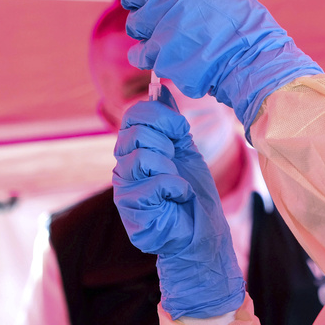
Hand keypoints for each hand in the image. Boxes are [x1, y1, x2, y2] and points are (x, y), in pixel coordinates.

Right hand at [112, 86, 244, 318]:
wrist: (201, 235)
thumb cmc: (193, 196)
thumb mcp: (185, 150)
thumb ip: (171, 123)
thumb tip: (161, 88)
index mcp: (134, 149)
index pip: (134, 115)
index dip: (160, 115)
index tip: (180, 129)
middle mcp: (123, 166)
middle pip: (135, 131)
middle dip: (166, 141)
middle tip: (176, 160)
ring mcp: (124, 188)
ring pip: (141, 154)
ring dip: (169, 166)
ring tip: (177, 182)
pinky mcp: (131, 209)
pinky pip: (153, 181)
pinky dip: (175, 187)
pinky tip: (179, 197)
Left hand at [121, 0, 321, 138]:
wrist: (253, 62)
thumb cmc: (246, 25)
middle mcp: (165, 1)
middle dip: (140, 2)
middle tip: (154, 11)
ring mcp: (160, 31)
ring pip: (134, 27)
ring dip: (146, 31)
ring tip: (166, 37)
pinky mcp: (159, 59)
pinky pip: (141, 55)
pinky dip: (150, 56)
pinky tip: (166, 55)